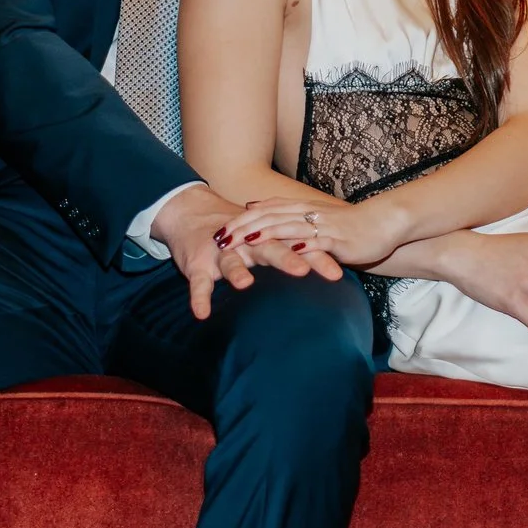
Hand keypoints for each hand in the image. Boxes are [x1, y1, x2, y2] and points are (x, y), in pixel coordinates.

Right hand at [150, 184, 342, 318]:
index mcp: (268, 238)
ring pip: (231, 260)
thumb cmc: (238, 235)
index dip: (317, 257)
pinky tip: (201, 314)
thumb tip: (333, 271)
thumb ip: (294, 251)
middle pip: (269, 248)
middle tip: (303, 271)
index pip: (296, 245)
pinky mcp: (196, 264)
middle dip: (286, 258)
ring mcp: (221, 252)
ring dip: (236, 271)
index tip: (337, 273)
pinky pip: (198, 282)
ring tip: (244, 284)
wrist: (190, 213)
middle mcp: (247, 243)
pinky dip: (198, 297)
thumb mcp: (267, 240)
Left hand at [233, 194, 408, 267]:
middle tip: (218, 239)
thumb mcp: (315, 222)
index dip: (240, 220)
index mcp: (301, 208)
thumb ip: (291, 221)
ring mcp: (322, 226)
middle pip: (269, 217)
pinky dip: (300, 246)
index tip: (218, 231)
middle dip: (242, 227)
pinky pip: (316, 242)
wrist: (383, 224)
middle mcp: (308, 213)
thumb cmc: (348, 227)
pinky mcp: (337, 239)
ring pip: (287, 226)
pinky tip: (286, 252)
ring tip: (242, 242)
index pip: (264, 210)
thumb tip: (265, 219)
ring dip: (263, 233)